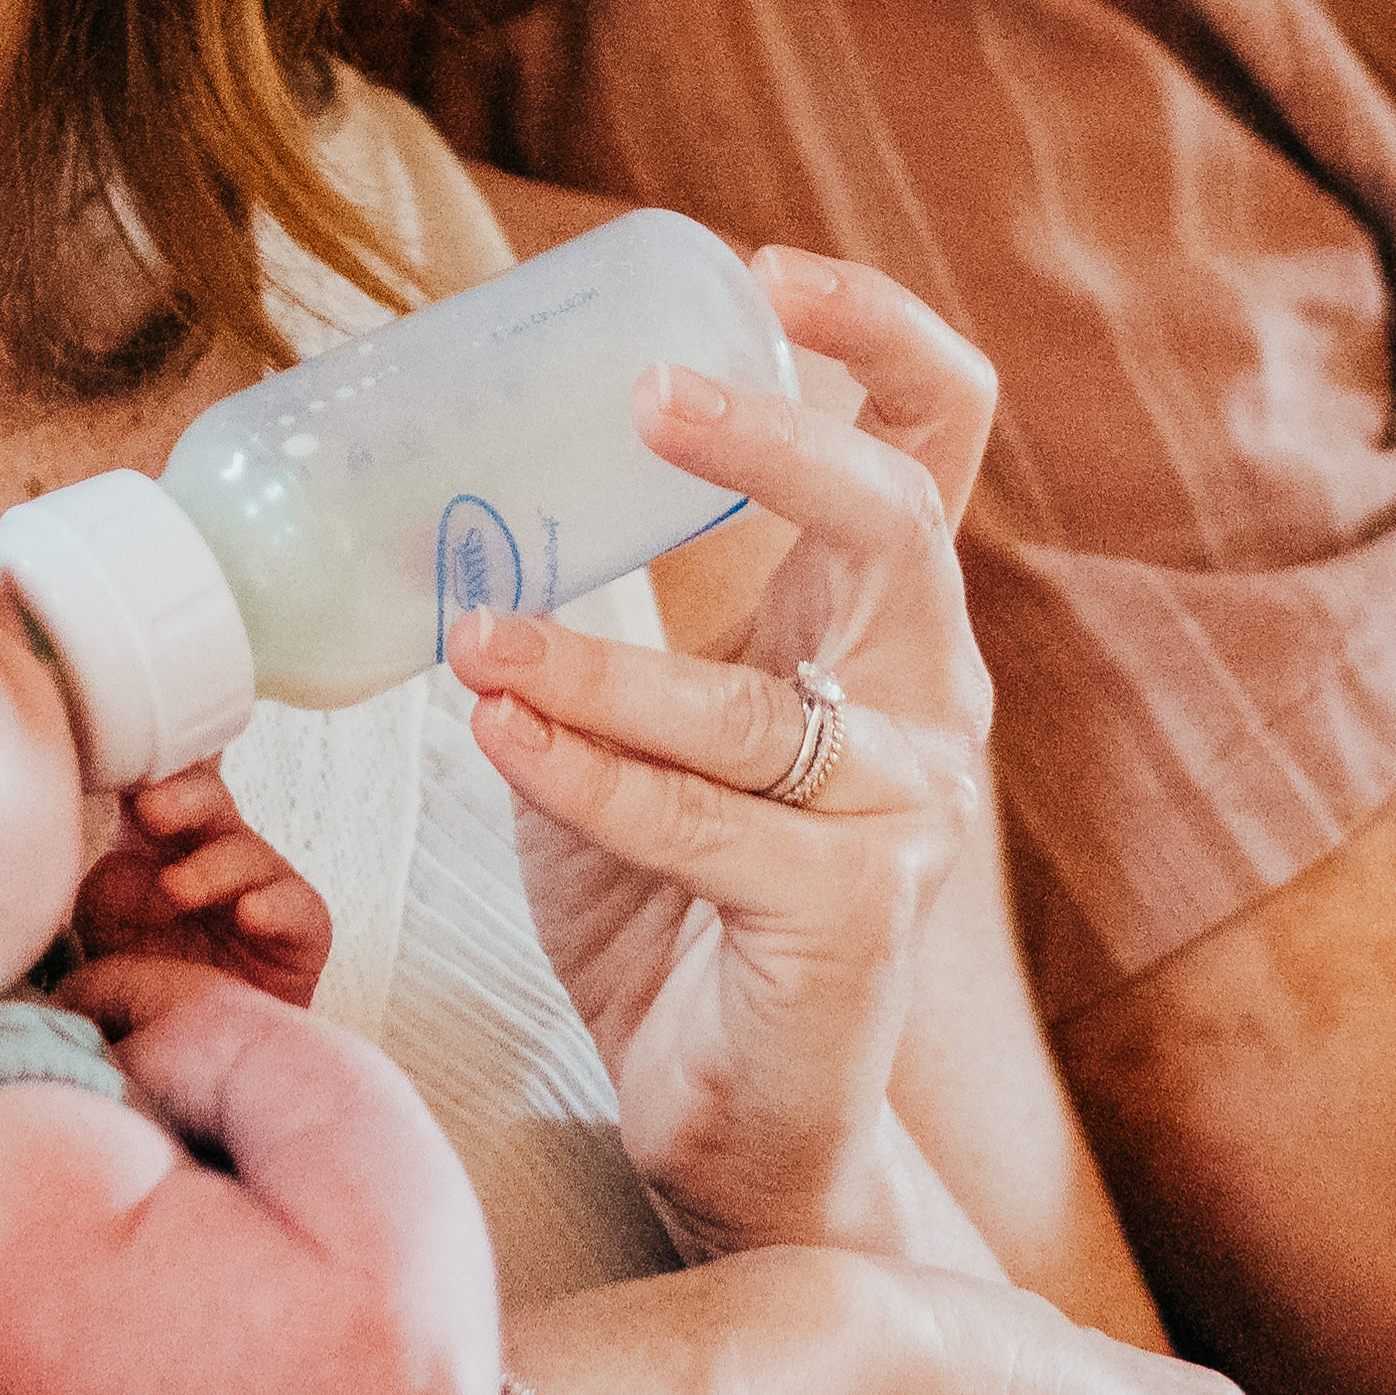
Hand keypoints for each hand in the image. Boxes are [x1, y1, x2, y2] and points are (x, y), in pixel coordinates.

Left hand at [59, 765, 330, 1013]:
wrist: (189, 1043)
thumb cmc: (145, 969)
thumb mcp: (107, 922)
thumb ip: (113, 885)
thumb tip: (152, 873)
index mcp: (165, 834)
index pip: (161, 778)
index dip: (146, 762)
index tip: (117, 756)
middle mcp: (217, 848)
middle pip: (208, 799)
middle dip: (182, 796)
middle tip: (151, 810)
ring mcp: (264, 883)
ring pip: (247, 852)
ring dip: (212, 867)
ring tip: (178, 889)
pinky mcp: (302, 928)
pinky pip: (297, 907)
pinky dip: (275, 906)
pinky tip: (250, 913)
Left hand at [473, 252, 1003, 1257]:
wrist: (733, 1124)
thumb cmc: (680, 913)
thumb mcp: (632, 723)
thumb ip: (593, 611)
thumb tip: (463, 490)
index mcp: (877, 627)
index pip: (932, 437)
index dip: (877, 333)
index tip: (761, 269)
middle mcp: (919, 702)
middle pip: (899, 516)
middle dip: (773, 437)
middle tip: (646, 395)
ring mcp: (905, 810)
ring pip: (754, 703)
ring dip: (595, 664)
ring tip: (470, 638)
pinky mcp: (856, 914)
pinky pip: (702, 822)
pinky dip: (586, 775)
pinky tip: (499, 738)